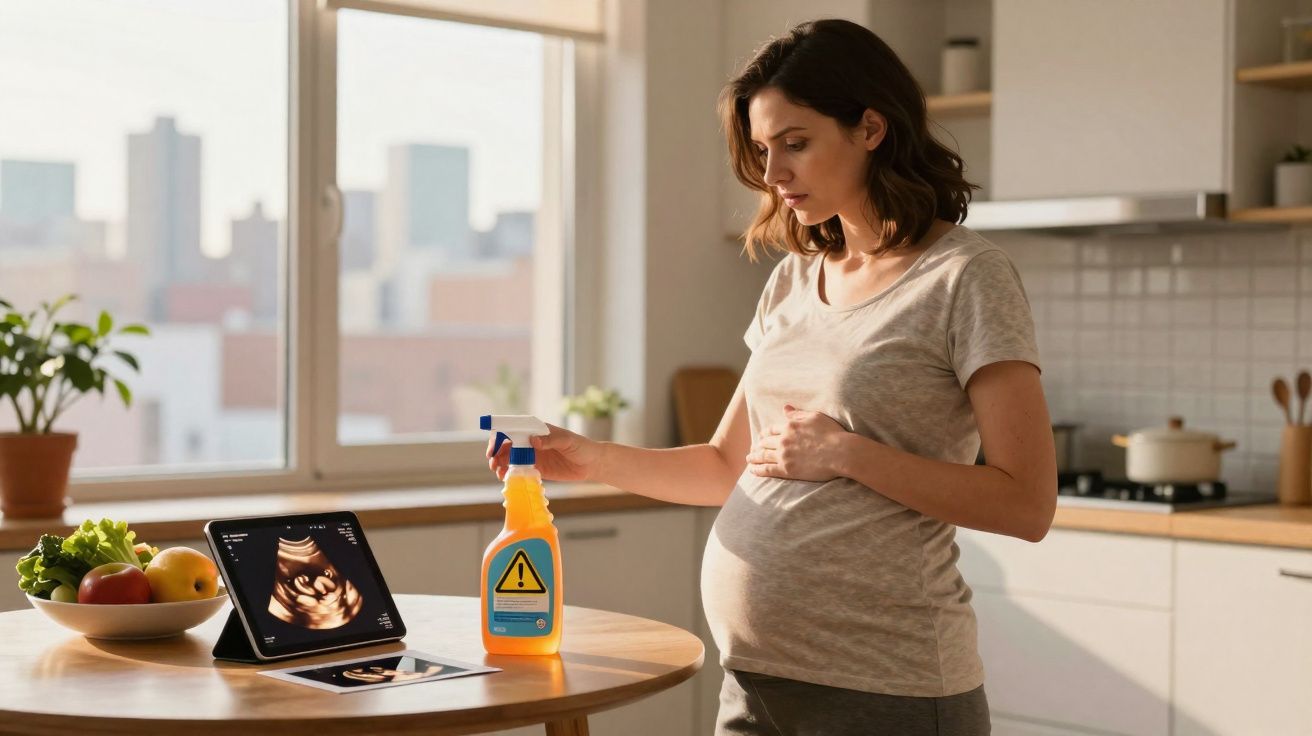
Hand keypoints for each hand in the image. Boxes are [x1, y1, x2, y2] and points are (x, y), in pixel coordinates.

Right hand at [486, 423, 602, 481]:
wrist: (591, 464)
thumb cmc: (581, 447)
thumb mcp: (567, 441)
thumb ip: (550, 440)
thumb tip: (533, 440)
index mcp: (537, 429)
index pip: (513, 428)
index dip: (501, 436)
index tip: (494, 446)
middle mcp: (531, 441)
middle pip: (507, 444)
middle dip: (496, 452)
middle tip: (493, 463)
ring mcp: (532, 455)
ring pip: (509, 458)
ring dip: (500, 464)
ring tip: (498, 472)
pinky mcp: (536, 468)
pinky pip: (519, 470)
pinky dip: (510, 473)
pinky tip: (506, 478)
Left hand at [746, 404, 848, 481]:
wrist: (841, 452)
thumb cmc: (832, 433)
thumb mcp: (815, 417)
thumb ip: (797, 414)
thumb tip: (785, 409)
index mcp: (790, 426)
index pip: (772, 429)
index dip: (765, 433)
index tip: (762, 436)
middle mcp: (784, 440)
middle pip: (765, 442)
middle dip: (758, 445)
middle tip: (753, 448)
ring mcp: (784, 455)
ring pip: (763, 455)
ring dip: (754, 457)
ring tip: (749, 459)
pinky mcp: (787, 470)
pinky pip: (767, 470)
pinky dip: (758, 470)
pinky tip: (752, 470)